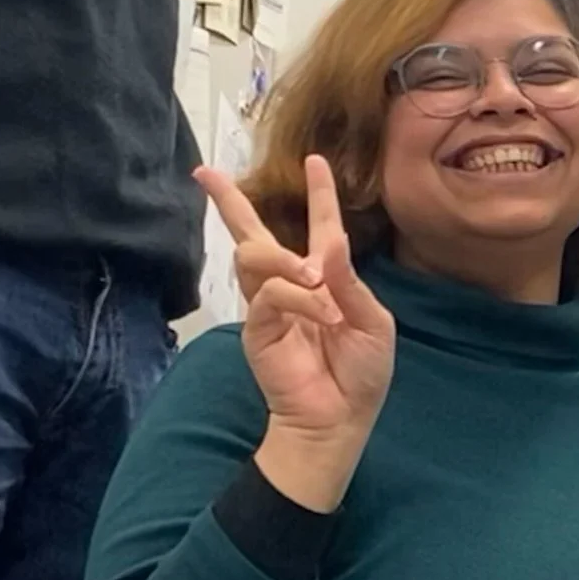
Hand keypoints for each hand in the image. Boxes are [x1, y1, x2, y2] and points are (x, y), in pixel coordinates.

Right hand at [198, 157, 396, 509]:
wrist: (340, 420)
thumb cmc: (361, 374)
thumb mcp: (372, 323)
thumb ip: (350, 282)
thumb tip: (329, 242)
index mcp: (327, 279)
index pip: (321, 226)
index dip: (318, 193)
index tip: (315, 159)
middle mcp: (292, 285)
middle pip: (252, 233)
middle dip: (227, 202)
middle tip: (206, 174)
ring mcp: (270, 305)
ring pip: (255, 254)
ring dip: (285, 258)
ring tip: (315, 280)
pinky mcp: (257, 327)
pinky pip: (269, 294)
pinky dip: (297, 297)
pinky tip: (320, 311)